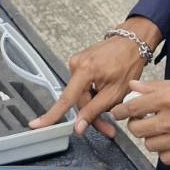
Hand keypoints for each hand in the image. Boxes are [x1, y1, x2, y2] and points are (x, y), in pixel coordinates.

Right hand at [29, 31, 151, 136]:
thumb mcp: (115, 92)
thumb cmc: (128, 63)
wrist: (133, 42)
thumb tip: (78, 126)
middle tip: (108, 128)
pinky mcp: (81, 62)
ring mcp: (77, 62)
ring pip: (82, 94)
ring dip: (95, 104)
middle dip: (92, 115)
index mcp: (84, 70)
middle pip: (78, 100)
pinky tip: (107, 92)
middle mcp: (76, 64)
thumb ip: (94, 110)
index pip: (66, 99)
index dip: (51, 115)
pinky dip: (95, 93)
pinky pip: (84, 85)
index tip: (37, 125)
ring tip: (113, 104)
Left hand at [110, 78, 169, 163]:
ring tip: (160, 131)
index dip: (120, 111)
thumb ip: (157, 87)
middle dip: (135, 125)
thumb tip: (134, 86)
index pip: (132, 107)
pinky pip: (166, 158)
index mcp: (169, 98)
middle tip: (141, 122)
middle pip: (137, 129)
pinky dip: (165, 152)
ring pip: (150, 145)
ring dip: (151, 138)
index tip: (118, 112)